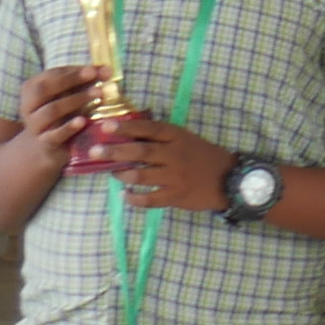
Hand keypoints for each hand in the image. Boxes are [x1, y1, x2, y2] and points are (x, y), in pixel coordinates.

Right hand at [10, 65, 106, 153]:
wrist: (48, 146)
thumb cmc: (63, 113)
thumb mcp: (71, 94)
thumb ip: (86, 81)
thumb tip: (106, 70)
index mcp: (32, 89)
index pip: (51, 75)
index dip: (73, 71)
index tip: (94, 70)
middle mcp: (28, 106)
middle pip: (44, 90)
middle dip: (71, 81)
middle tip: (95, 78)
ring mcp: (35, 125)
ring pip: (51, 111)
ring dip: (75, 100)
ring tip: (98, 94)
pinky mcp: (45, 143)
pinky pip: (54, 135)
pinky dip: (68, 127)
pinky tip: (83, 121)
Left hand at [76, 114, 229, 211]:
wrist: (231, 179)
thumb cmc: (204, 156)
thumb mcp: (187, 140)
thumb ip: (163, 138)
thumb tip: (129, 133)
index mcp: (178, 138)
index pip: (150, 130)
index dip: (127, 127)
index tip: (106, 125)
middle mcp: (176, 155)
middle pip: (141, 152)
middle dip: (115, 151)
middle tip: (94, 151)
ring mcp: (176, 177)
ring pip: (142, 176)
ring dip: (122, 175)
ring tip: (111, 174)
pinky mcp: (176, 196)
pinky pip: (150, 199)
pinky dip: (135, 198)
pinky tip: (126, 196)